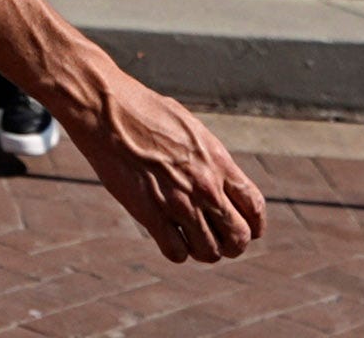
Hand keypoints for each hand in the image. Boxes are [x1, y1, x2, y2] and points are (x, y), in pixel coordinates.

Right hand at [56, 63, 267, 262]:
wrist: (108, 109)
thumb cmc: (145, 112)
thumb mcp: (190, 130)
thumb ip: (208, 159)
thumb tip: (218, 179)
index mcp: (218, 161)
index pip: (255, 208)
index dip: (253, 225)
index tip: (243, 227)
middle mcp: (205, 186)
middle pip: (238, 237)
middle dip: (231, 244)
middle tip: (216, 238)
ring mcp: (179, 202)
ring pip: (209, 252)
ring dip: (202, 250)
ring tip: (190, 239)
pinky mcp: (150, 214)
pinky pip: (177, 253)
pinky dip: (176, 251)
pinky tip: (167, 237)